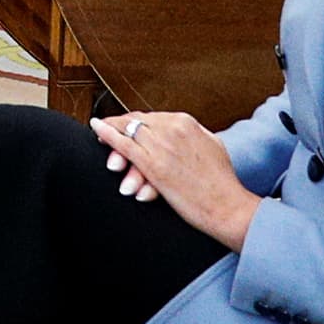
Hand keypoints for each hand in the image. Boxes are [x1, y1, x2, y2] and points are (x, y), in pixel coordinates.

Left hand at [93, 111, 261, 250]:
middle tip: (107, 131)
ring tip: (100, 134)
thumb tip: (182, 131)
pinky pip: (124, 144)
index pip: (151, 117)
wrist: (227, 207)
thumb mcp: (212, 146)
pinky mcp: (153, 165)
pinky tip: (96, 128)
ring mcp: (161, 146)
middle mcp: (172, 129)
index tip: (127, 126)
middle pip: (136, 121)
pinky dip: (107, 134)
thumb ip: (194, 135)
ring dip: (112, 133)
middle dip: (121, 126)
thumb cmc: (223, 183)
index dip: (135, 122)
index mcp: (186, 122)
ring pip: (127, 131)